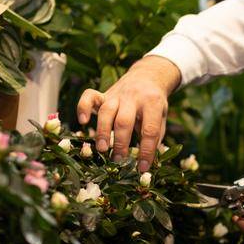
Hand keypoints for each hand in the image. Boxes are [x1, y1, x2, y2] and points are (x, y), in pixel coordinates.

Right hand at [76, 56, 181, 170]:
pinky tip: (83, 121)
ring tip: (102, 149)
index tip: (142, 168)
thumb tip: (146, 162)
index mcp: (153, 103)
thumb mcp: (161, 117)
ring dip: (103, 132)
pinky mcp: (103, 93)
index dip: (146, 151)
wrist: (147, 76)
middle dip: (120, 143)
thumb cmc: (154, 103)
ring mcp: (117, 94)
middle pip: (124, 121)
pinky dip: (83, 107)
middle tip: (119, 160)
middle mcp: (133, 97)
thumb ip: (155, 136)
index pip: (150, 130)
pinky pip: (89, 96)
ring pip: (106, 111)